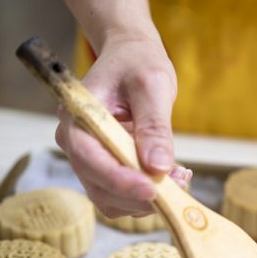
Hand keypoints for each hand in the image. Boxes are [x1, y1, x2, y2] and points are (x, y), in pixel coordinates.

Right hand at [55, 33, 191, 217]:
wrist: (132, 58)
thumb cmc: (137, 63)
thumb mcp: (151, 86)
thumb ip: (154, 126)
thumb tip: (157, 166)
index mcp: (77, 117)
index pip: (89, 157)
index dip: (119, 179)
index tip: (151, 189)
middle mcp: (76, 143)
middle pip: (99, 185)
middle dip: (138, 194)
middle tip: (179, 185)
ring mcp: (90, 159)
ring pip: (111, 198)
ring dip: (146, 199)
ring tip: (180, 177)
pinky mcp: (108, 169)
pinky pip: (123, 195)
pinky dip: (148, 195)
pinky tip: (172, 176)